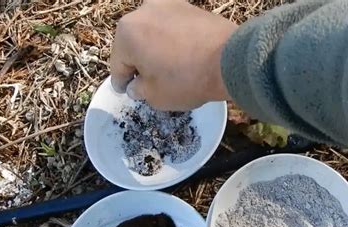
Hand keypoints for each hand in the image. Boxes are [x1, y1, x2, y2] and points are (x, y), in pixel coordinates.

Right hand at [110, 0, 236, 110]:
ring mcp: (167, 4)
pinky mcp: (188, 6)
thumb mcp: (154, 96)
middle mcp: (143, 11)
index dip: (122, 82)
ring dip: (154, 49)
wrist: (229, 61)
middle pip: (133, 43)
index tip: (125, 90)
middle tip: (146, 81)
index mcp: (127, 33)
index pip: (118, 64)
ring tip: (166, 68)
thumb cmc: (186, 80)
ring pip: (152, 33)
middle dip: (138, 62)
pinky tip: (180, 56)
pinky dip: (171, 40)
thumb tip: (136, 85)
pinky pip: (172, 27)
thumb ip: (138, 90)